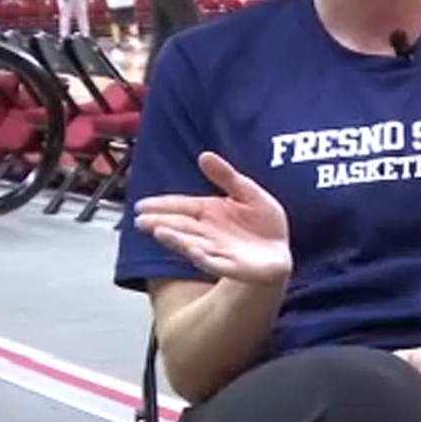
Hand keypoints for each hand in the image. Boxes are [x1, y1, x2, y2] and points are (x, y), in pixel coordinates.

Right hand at [134, 152, 291, 286]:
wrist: (280, 251)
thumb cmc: (262, 222)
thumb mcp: (248, 192)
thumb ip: (227, 176)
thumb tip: (204, 155)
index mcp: (209, 212)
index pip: (181, 206)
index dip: (162, 205)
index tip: (142, 204)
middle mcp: (207, 232)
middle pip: (180, 226)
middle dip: (160, 223)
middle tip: (141, 220)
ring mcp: (216, 250)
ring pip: (191, 244)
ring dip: (175, 239)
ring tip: (159, 232)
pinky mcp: (231, 266)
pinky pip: (214, 261)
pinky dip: (202, 256)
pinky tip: (191, 250)